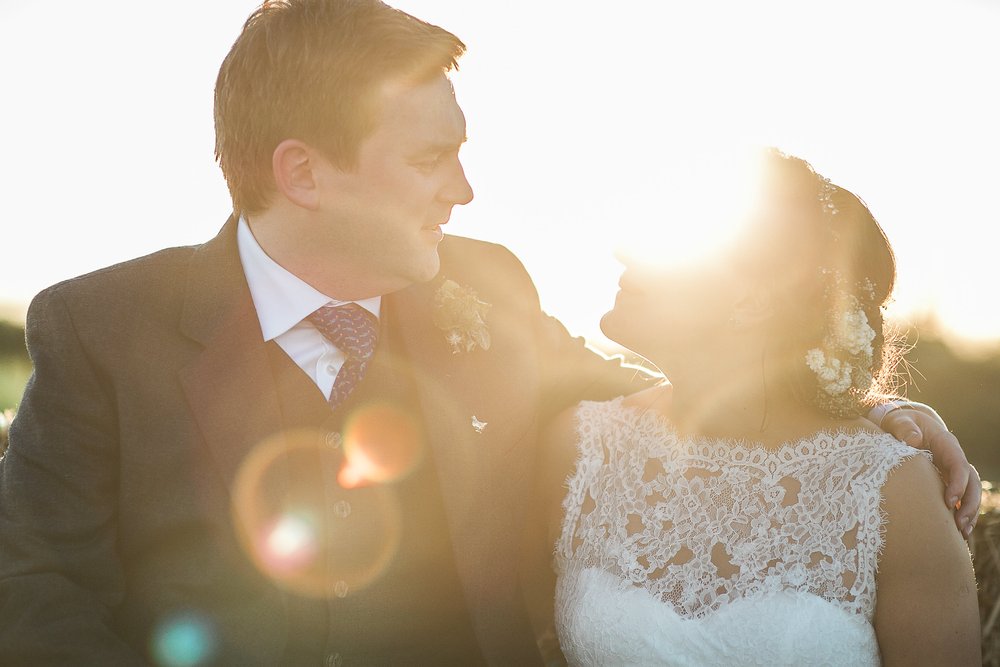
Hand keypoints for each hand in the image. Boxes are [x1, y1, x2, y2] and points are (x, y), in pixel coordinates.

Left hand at [881, 408, 979, 537]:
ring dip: (969, 513)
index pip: (959, 464)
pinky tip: (956, 532)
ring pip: (970, 492)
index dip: (958, 483)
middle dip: (969, 504)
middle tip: (959, 525)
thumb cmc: (901, 423)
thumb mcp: (900, 421)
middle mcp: (954, 458)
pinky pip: (960, 498)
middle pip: (972, 482)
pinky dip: (960, 513)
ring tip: (961, 533)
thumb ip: (904, 428)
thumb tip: (912, 440)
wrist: (904, 425)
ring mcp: (953, 471)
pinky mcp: (947, 480)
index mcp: (946, 444)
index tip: (949, 501)